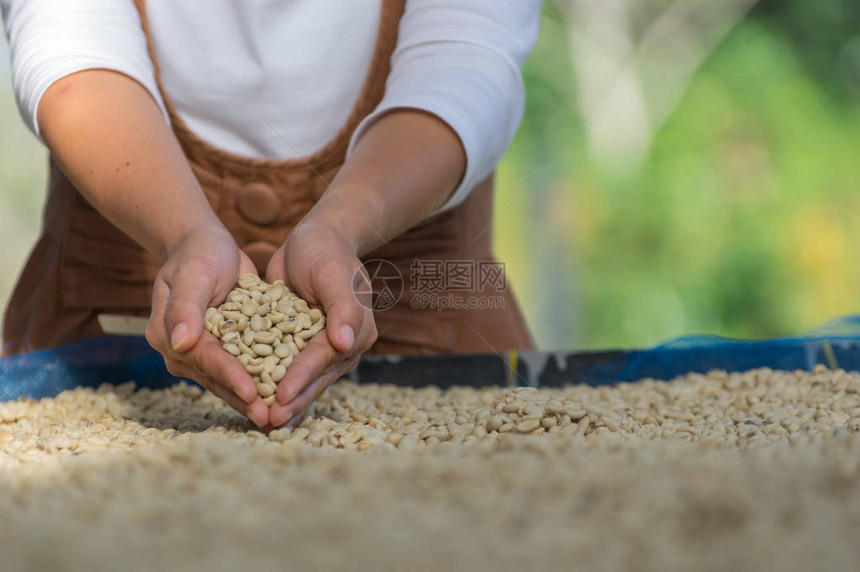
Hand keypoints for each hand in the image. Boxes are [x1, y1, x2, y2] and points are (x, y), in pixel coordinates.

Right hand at [145, 225, 270, 428]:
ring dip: (253, 401)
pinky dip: (260, 385)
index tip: (253, 394)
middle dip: (245, 400)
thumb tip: (180, 342)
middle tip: (272, 421)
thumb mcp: (194, 272)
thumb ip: (186, 306)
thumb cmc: (200, 254)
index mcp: (167, 333)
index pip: (206, 359)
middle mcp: (181, 350)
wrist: (206, 247)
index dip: (231, 377)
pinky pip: (240, 373)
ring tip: (279, 420)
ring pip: (229, 383)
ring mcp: (200, 355)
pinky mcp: (220, 353)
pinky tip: (281, 401)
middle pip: (217, 379)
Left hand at [265, 220, 376, 427]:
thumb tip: (347, 343)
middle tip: (269, 423)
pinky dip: (278, 391)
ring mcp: (326, 351)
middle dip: (292, 401)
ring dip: (285, 404)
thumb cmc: (325, 251)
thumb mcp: (332, 273)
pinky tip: (261, 411)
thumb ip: (342, 307)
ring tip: (264, 426)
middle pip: (315, 378)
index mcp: (356, 329)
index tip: (280, 398)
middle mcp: (344, 346)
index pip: (322, 358)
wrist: (317, 241)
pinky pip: (293, 374)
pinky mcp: (307, 349)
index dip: (301, 379)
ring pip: (305, 382)